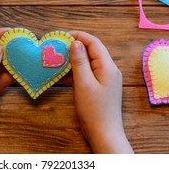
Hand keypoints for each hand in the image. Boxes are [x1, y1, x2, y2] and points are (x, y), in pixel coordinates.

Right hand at [69, 31, 132, 153]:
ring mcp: (106, 78)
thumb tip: (76, 43)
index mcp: (108, 66)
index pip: (94, 42)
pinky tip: (64, 74)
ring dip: (74, 59)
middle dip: (75, 47)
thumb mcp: (83, 83)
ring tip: (58, 59)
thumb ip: (79, 62)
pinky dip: (77, 71)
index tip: (62, 35)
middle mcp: (110, 69)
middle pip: (92, 51)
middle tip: (58, 47)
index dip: (79, 36)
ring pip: (89, 62)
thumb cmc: (94, 110)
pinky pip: (89, 73)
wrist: (104, 134)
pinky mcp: (102, 87)